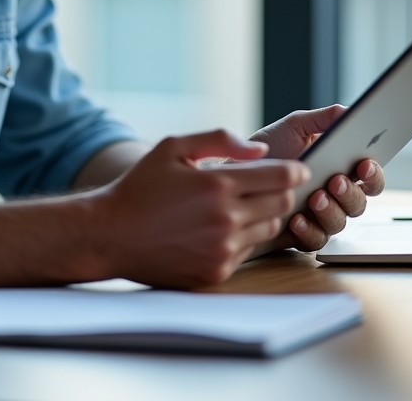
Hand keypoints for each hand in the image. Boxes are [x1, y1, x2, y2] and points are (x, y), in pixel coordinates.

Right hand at [91, 129, 308, 288]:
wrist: (112, 234)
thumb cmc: (141, 186)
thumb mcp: (173, 147)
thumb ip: (220, 139)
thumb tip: (260, 150)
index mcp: (217, 184)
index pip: (281, 177)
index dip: (296, 170)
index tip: (299, 168)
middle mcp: (226, 219)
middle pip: (282, 203)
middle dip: (281, 191)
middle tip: (266, 184)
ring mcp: (223, 249)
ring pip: (269, 228)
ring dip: (263, 214)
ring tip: (239, 204)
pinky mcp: (217, 272)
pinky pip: (248, 251)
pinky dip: (243, 237)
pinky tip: (218, 227)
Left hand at [249, 106, 385, 251]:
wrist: (235, 169)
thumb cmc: (269, 147)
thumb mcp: (295, 126)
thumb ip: (324, 118)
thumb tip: (350, 111)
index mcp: (340, 168)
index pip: (369, 176)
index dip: (373, 173)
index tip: (365, 164)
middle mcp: (335, 195)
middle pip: (359, 202)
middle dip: (351, 193)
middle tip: (335, 180)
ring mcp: (320, 216)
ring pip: (340, 223)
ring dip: (330, 211)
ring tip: (315, 197)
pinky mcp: (301, 234)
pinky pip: (314, 240)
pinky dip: (308, 229)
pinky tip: (297, 218)